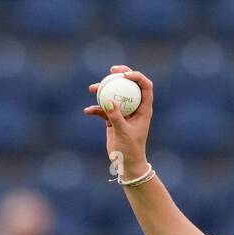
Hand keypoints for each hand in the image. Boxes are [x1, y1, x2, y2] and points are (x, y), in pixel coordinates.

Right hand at [84, 64, 153, 179]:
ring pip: (114, 95)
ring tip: (92, 89)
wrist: (125, 164)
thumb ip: (115, 116)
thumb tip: (107, 100)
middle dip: (121, 75)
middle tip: (111, 70)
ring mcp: (124, 113)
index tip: (124, 76)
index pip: (145, 87)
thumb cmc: (130, 150)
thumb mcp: (123, 132)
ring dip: (103, 90)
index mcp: (144, 109)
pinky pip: (104, 109)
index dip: (137, 77)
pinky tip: (88, 111)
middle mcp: (135, 108)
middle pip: (130, 86)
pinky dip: (96, 109)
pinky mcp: (113, 119)